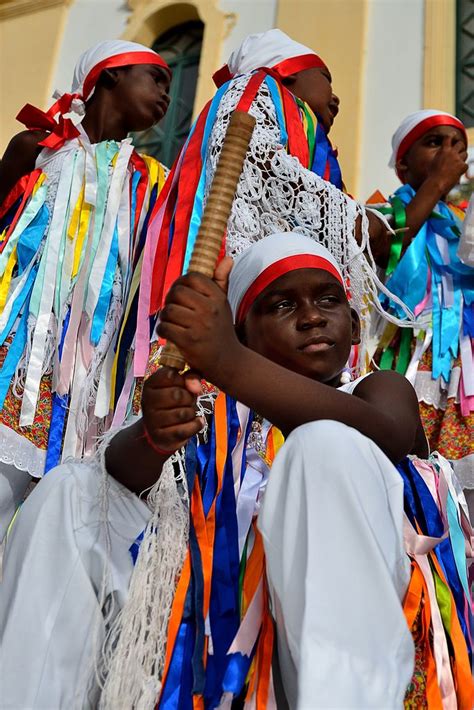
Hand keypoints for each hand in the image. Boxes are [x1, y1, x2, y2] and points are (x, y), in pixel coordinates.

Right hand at [141, 367, 203, 452]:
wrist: (159, 432)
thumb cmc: (173, 403)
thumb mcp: (180, 386)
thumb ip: (190, 378)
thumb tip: (196, 387)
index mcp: (149, 384)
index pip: (169, 375)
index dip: (182, 380)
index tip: (182, 385)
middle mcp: (146, 401)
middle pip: (177, 394)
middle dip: (189, 398)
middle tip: (187, 401)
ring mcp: (151, 420)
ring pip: (182, 414)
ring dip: (191, 413)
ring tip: (187, 413)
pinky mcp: (160, 437)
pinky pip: (185, 430)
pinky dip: (195, 425)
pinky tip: (195, 422)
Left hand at [157, 261, 241, 383]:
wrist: (228, 361)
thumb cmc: (221, 330)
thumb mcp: (223, 305)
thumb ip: (222, 281)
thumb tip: (228, 258)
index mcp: (218, 297)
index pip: (192, 277)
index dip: (181, 283)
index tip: (180, 294)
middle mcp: (210, 309)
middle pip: (177, 292)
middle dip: (170, 300)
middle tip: (173, 309)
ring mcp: (200, 325)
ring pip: (169, 310)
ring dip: (165, 316)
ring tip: (171, 322)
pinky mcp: (189, 341)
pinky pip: (165, 327)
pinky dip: (163, 330)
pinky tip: (168, 333)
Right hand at [427, 135, 467, 194]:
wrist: (437, 183)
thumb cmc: (430, 176)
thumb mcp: (430, 164)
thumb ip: (433, 159)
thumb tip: (419, 161)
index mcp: (443, 150)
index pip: (448, 137)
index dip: (451, 135)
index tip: (453, 134)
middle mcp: (451, 153)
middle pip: (460, 144)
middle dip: (460, 146)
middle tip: (458, 150)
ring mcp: (458, 159)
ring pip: (465, 153)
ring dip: (462, 157)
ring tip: (458, 162)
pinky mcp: (462, 166)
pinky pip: (465, 165)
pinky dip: (462, 168)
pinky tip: (458, 172)